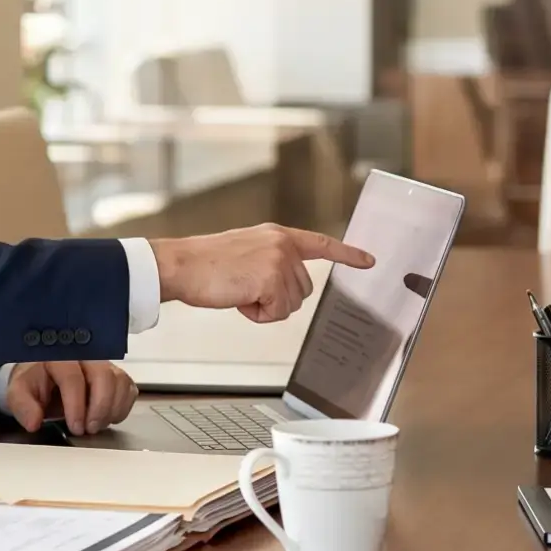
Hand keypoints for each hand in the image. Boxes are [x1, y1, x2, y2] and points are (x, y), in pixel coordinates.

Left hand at [2, 360, 136, 436]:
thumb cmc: (35, 383)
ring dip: (112, 409)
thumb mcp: (20, 393)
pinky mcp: (115, 375)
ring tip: (96, 425)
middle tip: (89, 429)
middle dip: (99, 407)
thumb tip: (33, 422)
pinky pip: (128, 387)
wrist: (44, 378)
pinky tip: (107, 417)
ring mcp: (102, 364)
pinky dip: (122, 406)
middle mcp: (85, 356)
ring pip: (120, 381)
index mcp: (59, 356)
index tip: (75, 427)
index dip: (76, 406)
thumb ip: (22, 406)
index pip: (73, 378)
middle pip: (104, 376)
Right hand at [150, 225, 373, 323]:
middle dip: (278, 298)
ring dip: (267, 306)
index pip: (320, 243)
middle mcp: (283, 244)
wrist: (182, 264)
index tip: (368, 260)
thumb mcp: (245, 252)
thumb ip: (271, 262)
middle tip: (247, 288)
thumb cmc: (206, 264)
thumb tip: (284, 287)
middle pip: (304, 289)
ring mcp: (280, 260)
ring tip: (240, 290)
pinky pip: (277, 313)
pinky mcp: (272, 278)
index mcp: (277, 236)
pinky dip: (258, 314)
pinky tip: (239, 298)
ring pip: (292, 304)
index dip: (346, 253)